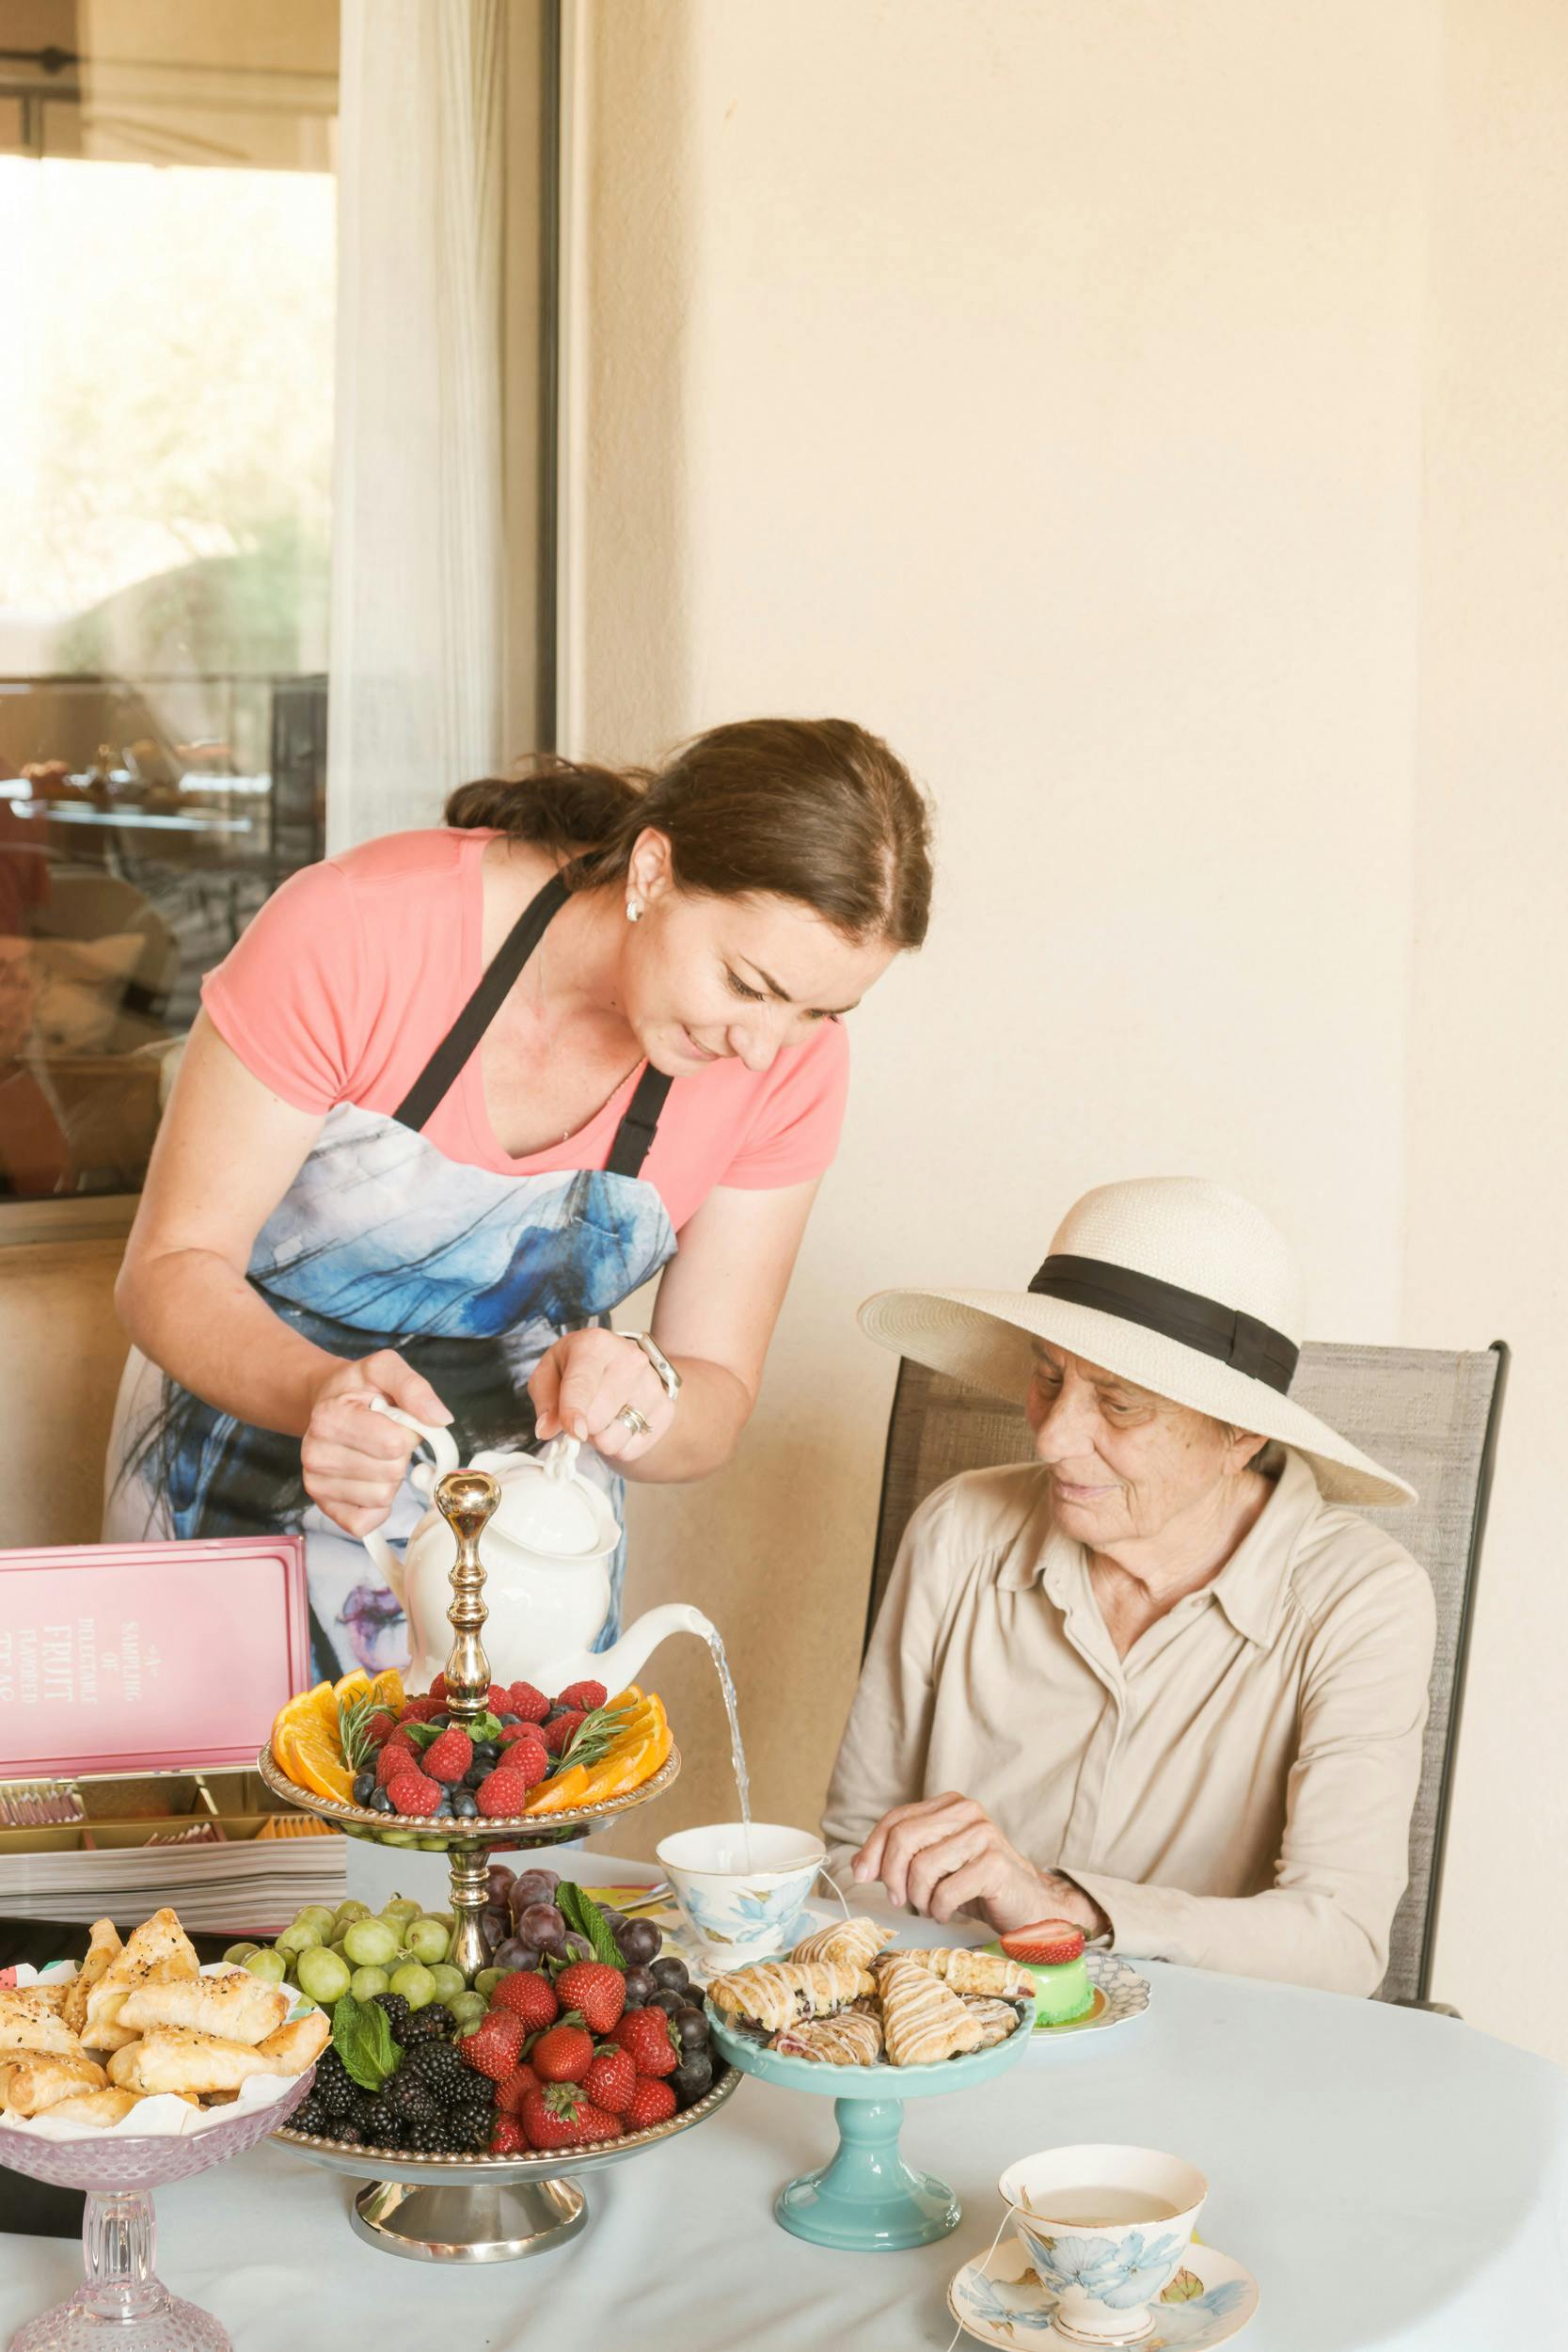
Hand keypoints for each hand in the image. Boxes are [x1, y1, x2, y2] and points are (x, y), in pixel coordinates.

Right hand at [299, 1350, 452, 1537]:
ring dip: (390, 1479)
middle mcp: (316, 1452)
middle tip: (386, 1437)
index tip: (395, 1419)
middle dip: (400, 1456)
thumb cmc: (360, 1388)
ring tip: (376, 1455)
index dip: (408, 1432)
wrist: (329, 1401)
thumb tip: (440, 1419)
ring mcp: (317, 1482)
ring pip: (381, 1498)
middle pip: (391, 1473)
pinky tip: (372, 1481)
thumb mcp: (385, 1368)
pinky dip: (378, 1507)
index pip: (393, 1444)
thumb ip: (414, 1388)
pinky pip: (364, 1523)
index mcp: (330, 1416)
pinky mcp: (324, 1506)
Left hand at [529, 1328, 675, 1464]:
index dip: (575, 1411)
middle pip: (596, 1420)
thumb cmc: (579, 1366)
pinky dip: (617, 1445)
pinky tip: (617, 1422)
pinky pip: (629, 1450)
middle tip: (583, 1412)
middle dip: (581, 1426)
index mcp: (595, 1345)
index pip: (583, 1385)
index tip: (576, 1431)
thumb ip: (545, 1400)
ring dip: (598, 1437)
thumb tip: (546, 1429)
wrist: (622, 1361)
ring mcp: (652, 1385)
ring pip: (612, 1439)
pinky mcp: (665, 1409)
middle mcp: (630, 1361)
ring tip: (601, 1416)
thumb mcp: (550, 1371)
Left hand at [851, 1792, 1106, 1936]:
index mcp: (950, 1804)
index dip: (872, 1849)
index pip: (896, 1818)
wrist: (1030, 1906)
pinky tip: (949, 1912)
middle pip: (903, 1838)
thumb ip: (900, 1858)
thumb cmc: (978, 1885)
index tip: (862, 1875)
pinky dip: (939, 1909)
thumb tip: (859, 1867)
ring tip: (931, 1906)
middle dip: (891, 1875)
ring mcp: (983, 1836)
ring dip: (919, 1898)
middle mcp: (967, 1812)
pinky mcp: (995, 1865)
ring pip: (922, 1866)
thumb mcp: (935, 1865)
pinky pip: (945, 1891)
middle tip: (899, 1900)